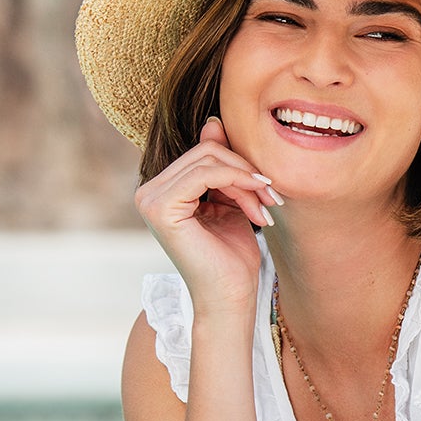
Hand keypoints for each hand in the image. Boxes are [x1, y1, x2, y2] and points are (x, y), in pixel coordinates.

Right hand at [135, 117, 280, 318]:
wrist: (230, 299)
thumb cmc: (231, 258)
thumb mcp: (230, 201)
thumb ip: (219, 165)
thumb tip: (213, 122)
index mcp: (161, 191)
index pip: (203, 153)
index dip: (240, 165)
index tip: (269, 189)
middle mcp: (148, 193)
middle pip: (205, 152)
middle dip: (245, 172)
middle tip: (272, 197)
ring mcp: (150, 200)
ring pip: (208, 160)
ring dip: (246, 180)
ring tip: (267, 206)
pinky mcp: (161, 208)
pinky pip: (205, 173)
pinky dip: (238, 182)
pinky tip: (257, 204)